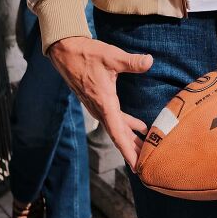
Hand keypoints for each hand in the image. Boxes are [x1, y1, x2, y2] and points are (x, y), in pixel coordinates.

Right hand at [48, 35, 152, 170]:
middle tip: (148, 163)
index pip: (117, 132)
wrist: (66, 51)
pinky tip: (138, 127)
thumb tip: (149, 61)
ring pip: (116, 128)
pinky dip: (126, 126)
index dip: (127, 150)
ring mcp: (97, 106)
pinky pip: (113, 119)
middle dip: (132, 149)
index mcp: (103, 102)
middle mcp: (99, 109)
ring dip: (130, 138)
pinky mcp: (97, 101)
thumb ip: (132, 62)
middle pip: (118, 134)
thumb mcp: (112, 56)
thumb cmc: (88, 54)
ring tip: (146, 148)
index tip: (136, 166)